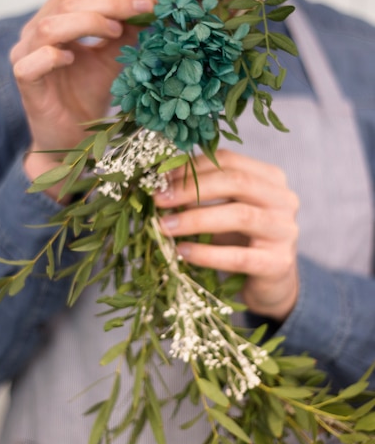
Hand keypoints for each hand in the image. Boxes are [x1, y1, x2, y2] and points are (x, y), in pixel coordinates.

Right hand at [10, 0, 154, 195]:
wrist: (74, 138)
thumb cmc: (88, 94)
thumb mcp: (114, 57)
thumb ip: (127, 31)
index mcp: (53, 20)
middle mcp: (34, 33)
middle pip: (65, 1)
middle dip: (108, 1)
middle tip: (141, 7)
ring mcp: (25, 57)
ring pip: (49, 26)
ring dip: (87, 22)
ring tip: (116, 31)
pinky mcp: (25, 84)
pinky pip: (32, 63)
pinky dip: (52, 56)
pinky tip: (73, 58)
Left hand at [154, 150, 299, 322]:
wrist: (271, 283)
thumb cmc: (241, 240)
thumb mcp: (224, 210)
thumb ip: (202, 194)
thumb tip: (160, 184)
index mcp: (270, 178)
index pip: (228, 161)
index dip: (192, 168)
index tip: (160, 179)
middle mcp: (284, 199)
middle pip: (236, 182)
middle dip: (191, 190)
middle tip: (159, 200)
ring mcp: (285, 231)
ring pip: (240, 216)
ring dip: (195, 220)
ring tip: (164, 227)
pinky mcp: (278, 263)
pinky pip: (238, 256)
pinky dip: (206, 254)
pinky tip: (182, 252)